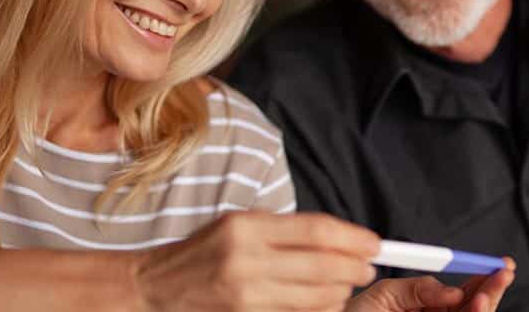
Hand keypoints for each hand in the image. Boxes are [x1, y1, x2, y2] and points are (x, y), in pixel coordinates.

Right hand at [128, 212, 379, 311]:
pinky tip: (328, 300)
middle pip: (322, 263)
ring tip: (351, 284)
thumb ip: (281, 229)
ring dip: (342, 290)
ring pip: (314, 294)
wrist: (155, 285)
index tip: (372, 242)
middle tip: (370, 266)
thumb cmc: (200, 252)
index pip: (315, 229)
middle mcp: (246, 257)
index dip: (352, 237)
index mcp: (247, 226)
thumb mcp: (236, 224)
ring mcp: (245, 291)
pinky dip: (319, 307)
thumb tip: (334, 236)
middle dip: (355, 267)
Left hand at [346, 258, 515, 311]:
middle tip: (499, 277)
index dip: (484, 280)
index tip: (499, 265)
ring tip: (480, 297)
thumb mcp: (384, 295)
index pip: (465, 295)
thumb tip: (453, 290)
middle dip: (490, 294)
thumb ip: (418, 289)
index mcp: (426, 309)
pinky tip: (470, 309)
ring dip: (481, 309)